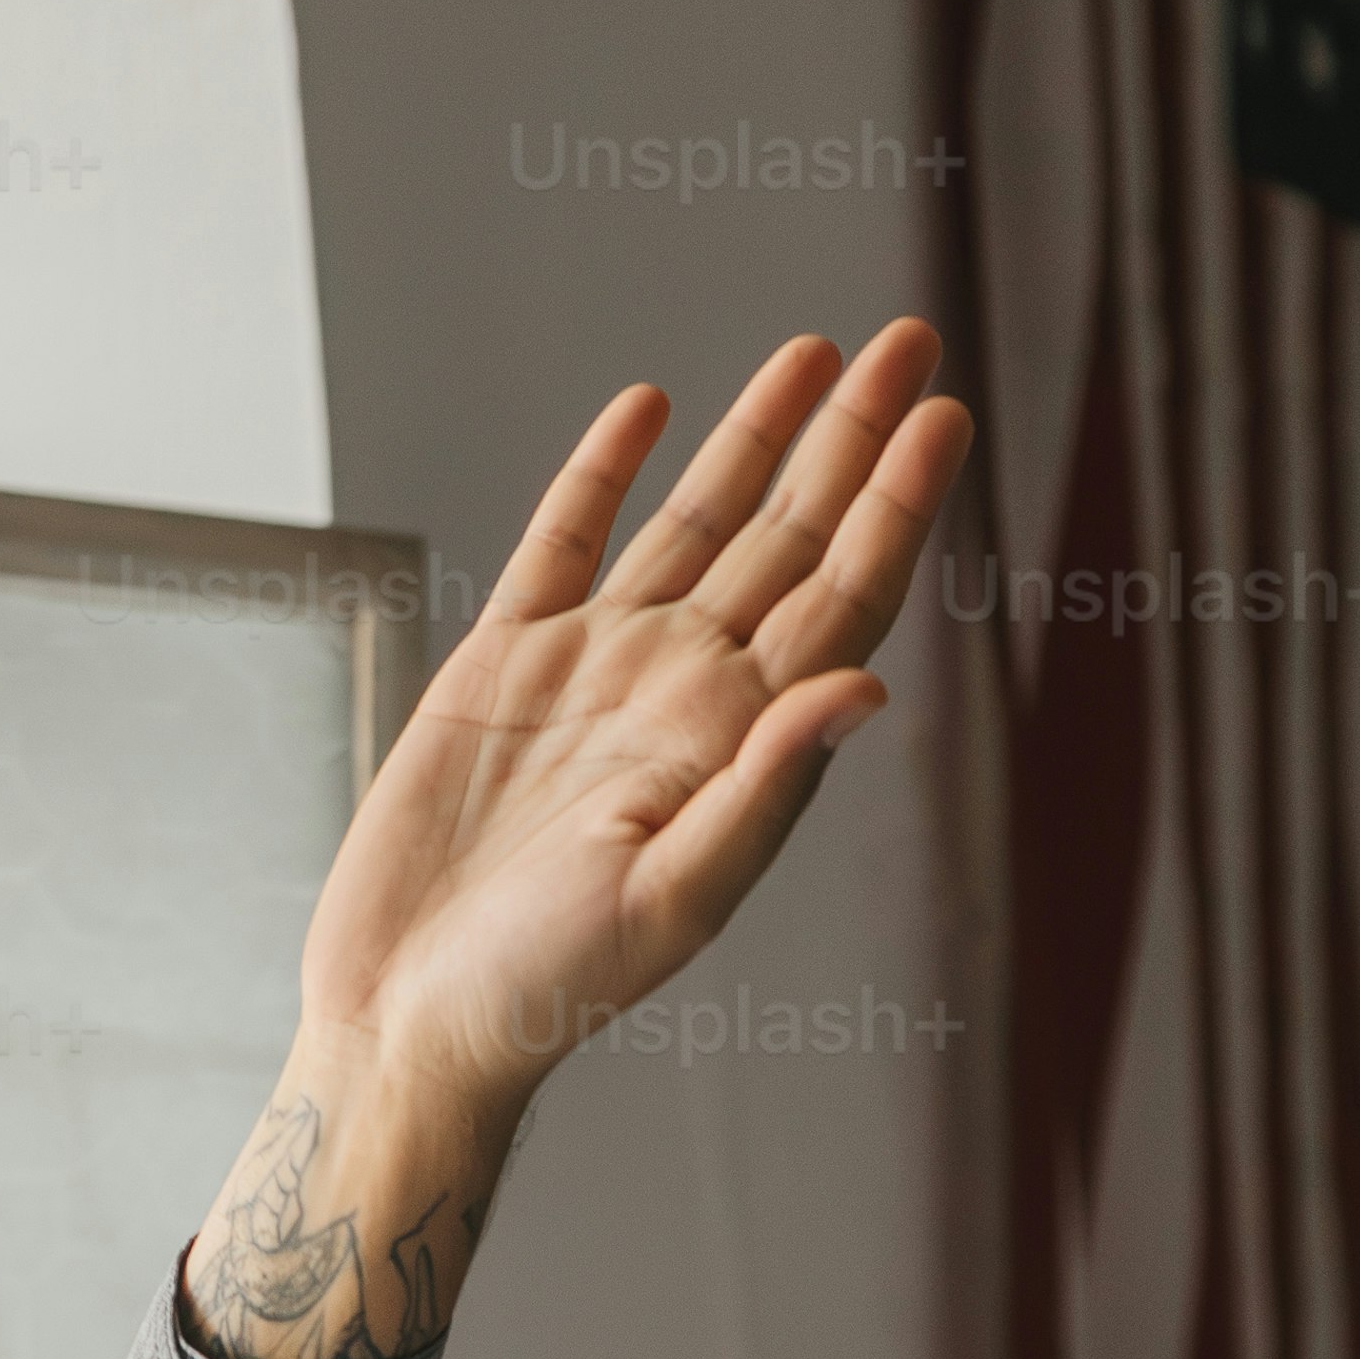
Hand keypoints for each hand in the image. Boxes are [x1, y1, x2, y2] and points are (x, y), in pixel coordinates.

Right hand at [183, 319, 968, 1358]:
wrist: (414, 1017)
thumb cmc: (546, 989)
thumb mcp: (673, 898)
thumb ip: (768, 789)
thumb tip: (865, 684)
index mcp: (733, 743)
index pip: (841, 598)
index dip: (896, 505)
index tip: (945, 416)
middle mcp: (680, 692)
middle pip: (791, 538)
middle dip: (852, 439)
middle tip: (913, 341)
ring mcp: (596, 670)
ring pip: (699, 522)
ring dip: (758, 437)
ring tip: (818, 352)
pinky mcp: (505, 665)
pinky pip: (567, 538)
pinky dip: (606, 468)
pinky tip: (653, 405)